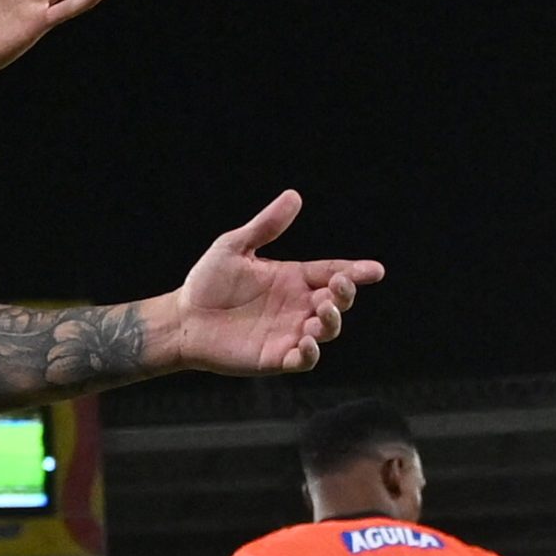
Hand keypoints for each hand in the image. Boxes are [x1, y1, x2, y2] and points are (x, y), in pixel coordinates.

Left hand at [172, 193, 385, 375]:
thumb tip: (293, 196)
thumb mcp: (234, 247)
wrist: (181, 319)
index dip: (356, 272)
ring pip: (326, 330)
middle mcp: (297, 305)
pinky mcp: (275, 357)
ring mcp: (289, 332)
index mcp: (293, 278)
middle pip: (337, 302)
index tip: (374, 270)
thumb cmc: (206, 283)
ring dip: (331, 322)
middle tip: (338, 286)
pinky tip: (306, 342)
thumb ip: (265, 226)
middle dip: (345, 295)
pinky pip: (303, 360)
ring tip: (320, 312)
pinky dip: (310, 354)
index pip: (332, 272)